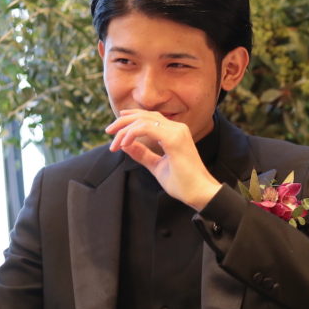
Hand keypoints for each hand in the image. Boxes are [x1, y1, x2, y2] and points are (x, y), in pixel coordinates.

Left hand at [105, 109, 221, 209]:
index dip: (130, 119)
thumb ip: (142, 154)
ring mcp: (176, 132)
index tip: (115, 130)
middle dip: (123, 121)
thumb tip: (126, 145)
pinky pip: (146, 128)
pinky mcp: (173, 139)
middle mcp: (177, 128)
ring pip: (143, 120)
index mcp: (175, 132)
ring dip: (124, 129)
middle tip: (108, 131)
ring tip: (114, 141)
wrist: (200, 193)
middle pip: (144, 115)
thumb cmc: (183, 182)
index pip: (150, 117)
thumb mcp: (157, 166)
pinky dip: (132, 134)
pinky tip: (124, 143)